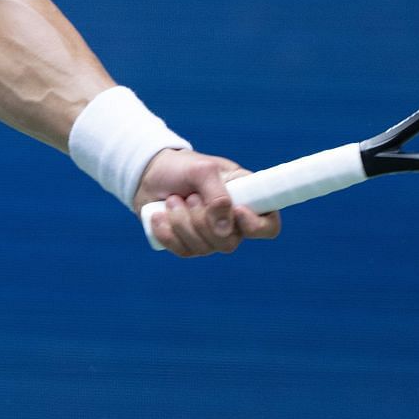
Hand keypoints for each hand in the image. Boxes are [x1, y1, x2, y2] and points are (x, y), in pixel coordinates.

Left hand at [133, 148, 280, 256]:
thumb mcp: (202, 169)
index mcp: (246, 198)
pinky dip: (168, 233)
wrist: (150, 173)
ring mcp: (211, 236)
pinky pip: (183, 251)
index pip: (268, 226)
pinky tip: (159, 215)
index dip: (256, 226)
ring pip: (204, 249)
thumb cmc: (183, 167)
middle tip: (190, 196)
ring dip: (181, 222)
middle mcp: (232, 222)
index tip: (237, 210)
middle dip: (202, 220)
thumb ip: (217, 194)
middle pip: (229, 243)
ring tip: (172, 200)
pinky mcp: (189, 244)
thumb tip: (225, 228)